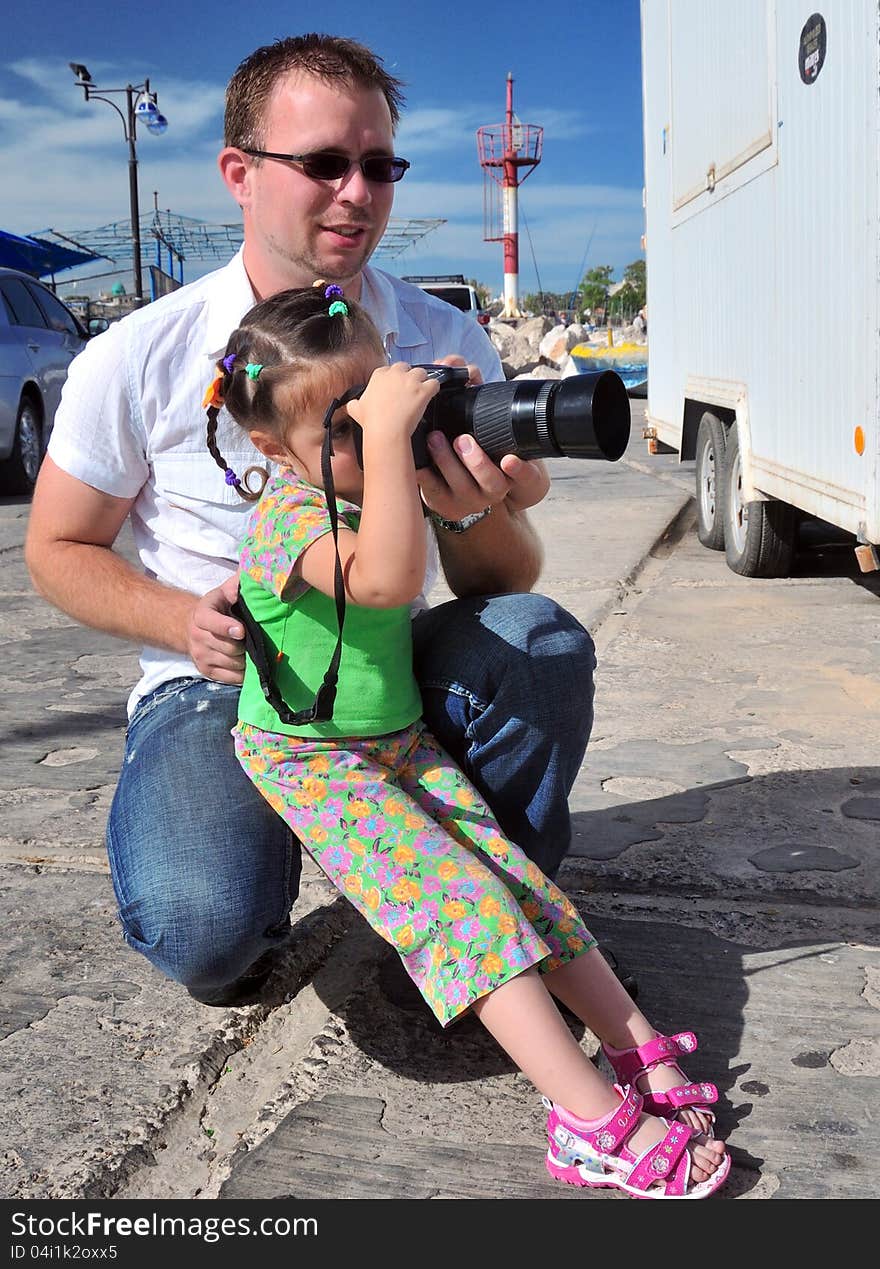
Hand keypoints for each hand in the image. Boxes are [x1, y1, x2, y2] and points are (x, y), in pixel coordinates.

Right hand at [187, 573, 245, 683]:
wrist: (194, 628)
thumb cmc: (219, 607)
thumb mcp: (225, 592)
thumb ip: (237, 584)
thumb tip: (251, 575)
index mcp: (201, 614)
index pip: (210, 622)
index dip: (225, 627)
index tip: (241, 630)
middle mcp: (197, 636)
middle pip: (228, 647)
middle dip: (245, 645)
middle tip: (254, 639)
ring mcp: (200, 656)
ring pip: (232, 663)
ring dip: (246, 659)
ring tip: (251, 649)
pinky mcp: (205, 671)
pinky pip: (231, 678)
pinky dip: (243, 672)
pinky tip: (247, 661)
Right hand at [346, 362, 438, 441]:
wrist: (386, 431)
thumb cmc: (372, 422)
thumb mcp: (356, 410)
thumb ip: (355, 403)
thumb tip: (353, 404)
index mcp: (379, 375)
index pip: (389, 369)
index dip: (394, 379)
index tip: (395, 388)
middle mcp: (395, 374)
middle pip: (406, 367)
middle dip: (408, 376)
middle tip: (408, 391)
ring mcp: (410, 380)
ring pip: (422, 372)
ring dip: (422, 381)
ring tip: (420, 394)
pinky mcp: (423, 389)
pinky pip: (434, 383)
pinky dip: (434, 389)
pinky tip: (430, 396)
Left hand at [416, 354, 550, 516]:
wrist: (464, 478)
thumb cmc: (478, 443)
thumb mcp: (486, 423)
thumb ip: (478, 394)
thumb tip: (463, 367)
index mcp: (511, 473)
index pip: (525, 476)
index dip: (519, 471)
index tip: (509, 460)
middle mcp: (493, 490)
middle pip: (488, 482)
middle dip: (474, 462)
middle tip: (461, 439)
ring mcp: (468, 501)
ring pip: (460, 489)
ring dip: (446, 464)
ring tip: (433, 439)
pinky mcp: (444, 505)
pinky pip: (433, 495)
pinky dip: (424, 477)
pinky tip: (416, 461)